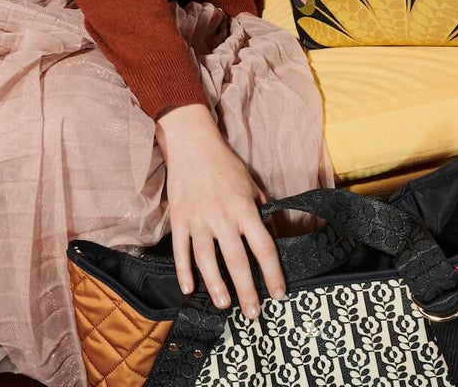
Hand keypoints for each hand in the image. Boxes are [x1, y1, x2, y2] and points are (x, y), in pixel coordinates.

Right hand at [155, 104, 287, 318]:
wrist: (191, 144)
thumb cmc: (225, 164)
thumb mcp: (252, 185)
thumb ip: (262, 211)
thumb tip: (272, 235)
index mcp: (244, 209)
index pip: (263, 248)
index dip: (273, 274)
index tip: (278, 293)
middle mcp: (222, 217)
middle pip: (237, 261)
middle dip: (246, 290)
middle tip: (253, 313)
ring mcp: (197, 219)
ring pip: (207, 260)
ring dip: (216, 285)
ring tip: (224, 305)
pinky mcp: (178, 219)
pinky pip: (181, 250)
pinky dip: (184, 271)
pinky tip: (189, 288)